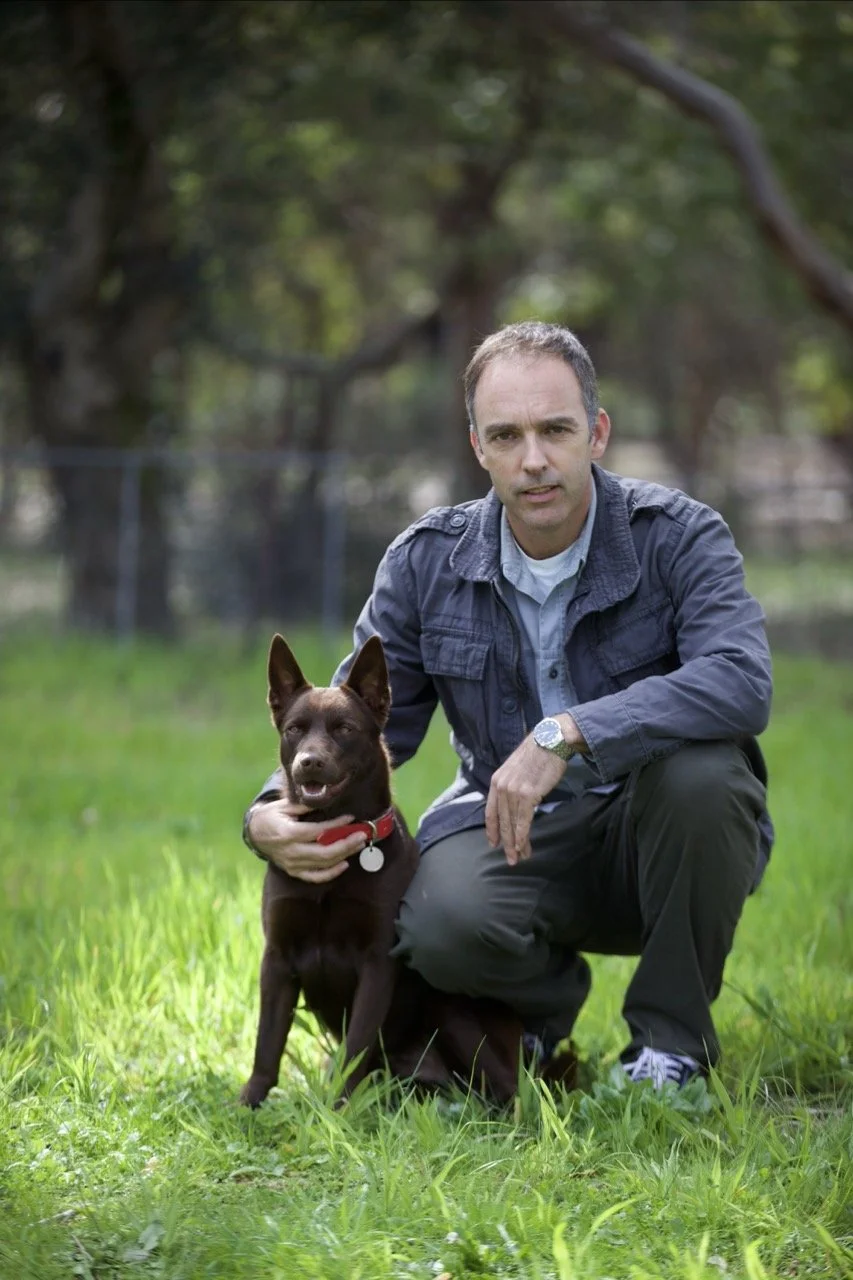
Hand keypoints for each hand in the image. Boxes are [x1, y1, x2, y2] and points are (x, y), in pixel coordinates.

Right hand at [247, 798, 366, 883]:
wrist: (254, 834)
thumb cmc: (271, 816)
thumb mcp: (283, 806)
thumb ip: (303, 806)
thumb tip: (323, 801)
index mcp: (288, 834)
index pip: (317, 831)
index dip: (335, 825)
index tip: (350, 818)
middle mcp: (291, 852)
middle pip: (324, 852)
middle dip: (346, 844)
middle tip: (362, 835)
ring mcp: (293, 864)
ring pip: (323, 864)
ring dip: (343, 855)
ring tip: (358, 844)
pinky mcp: (294, 871)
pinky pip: (315, 877)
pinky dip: (331, 873)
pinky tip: (344, 864)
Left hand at [485, 714, 585, 865]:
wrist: (550, 740)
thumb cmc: (538, 754)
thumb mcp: (516, 768)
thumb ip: (512, 784)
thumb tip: (515, 801)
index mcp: (497, 780)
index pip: (491, 811)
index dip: (492, 829)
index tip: (493, 843)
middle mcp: (501, 787)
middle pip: (501, 822)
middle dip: (505, 843)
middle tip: (510, 859)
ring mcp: (513, 791)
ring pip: (512, 824)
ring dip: (516, 844)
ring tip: (519, 857)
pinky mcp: (528, 795)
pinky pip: (523, 821)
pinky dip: (523, 836)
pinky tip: (524, 847)